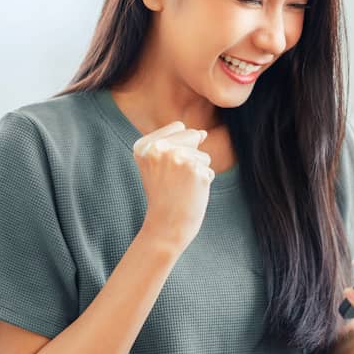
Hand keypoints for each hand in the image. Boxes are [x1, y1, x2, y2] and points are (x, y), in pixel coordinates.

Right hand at [133, 121, 214, 250]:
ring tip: (180, 188)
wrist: (166, 226)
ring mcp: (178, 158)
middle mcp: (159, 148)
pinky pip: (209, 170)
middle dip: (190, 157)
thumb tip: (203, 133)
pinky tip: (189, 194)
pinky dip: (203, 183)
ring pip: (202, 155)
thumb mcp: (157, 166)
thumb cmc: (163, 196)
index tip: (165, 169)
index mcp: (144, 146)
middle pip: (192, 135)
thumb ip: (176, 143)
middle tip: (174, 180)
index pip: (178, 127)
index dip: (178, 148)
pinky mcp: (196, 170)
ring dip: (197, 172)